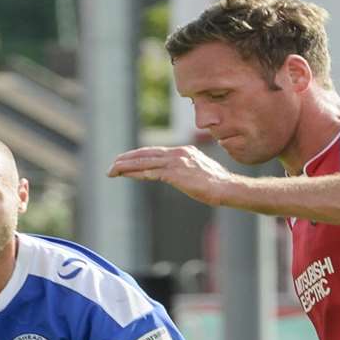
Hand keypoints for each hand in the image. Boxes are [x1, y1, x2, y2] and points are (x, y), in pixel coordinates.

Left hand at [108, 146, 244, 206]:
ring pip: (144, 162)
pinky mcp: (174, 173)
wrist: (226, 187)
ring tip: (112, 170)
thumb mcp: (201, 171)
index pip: (155, 152)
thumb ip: (189, 169)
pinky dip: (135, 173)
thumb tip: (184, 175)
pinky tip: (125, 176)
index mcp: (184, 151)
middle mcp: (177, 153)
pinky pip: (149, 172)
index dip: (139, 156)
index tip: (127, 160)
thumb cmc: (217, 184)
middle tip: (113, 164)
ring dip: (126, 166)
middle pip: (146, 154)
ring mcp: (175, 162)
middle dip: (128, 159)